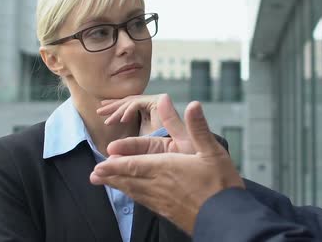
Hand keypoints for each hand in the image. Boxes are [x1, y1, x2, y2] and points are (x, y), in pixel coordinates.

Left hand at [90, 95, 244, 234]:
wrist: (227, 219)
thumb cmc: (221, 184)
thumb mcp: (213, 151)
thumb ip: (198, 127)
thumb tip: (192, 104)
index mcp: (168, 168)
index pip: (134, 165)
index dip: (115, 165)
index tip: (99, 164)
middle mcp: (160, 185)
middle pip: (129, 179)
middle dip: (110, 176)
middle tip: (93, 174)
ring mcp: (163, 201)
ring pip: (135, 192)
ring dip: (118, 186)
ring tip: (105, 183)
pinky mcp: (169, 212)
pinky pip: (145, 202)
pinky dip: (133, 196)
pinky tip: (133, 195)